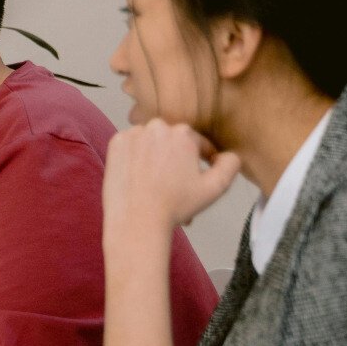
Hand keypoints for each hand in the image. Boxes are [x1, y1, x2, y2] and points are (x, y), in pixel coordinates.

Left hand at [102, 120, 241, 236]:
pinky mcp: (116, 143)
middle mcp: (157, 126)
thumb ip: (230, 165)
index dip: (201, 161)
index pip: (198, 144)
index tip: (196, 177)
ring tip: (158, 181)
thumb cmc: (176, 205)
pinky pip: (132, 146)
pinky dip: (136, 156)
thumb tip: (229, 154)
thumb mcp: (215, 187)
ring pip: (152, 142)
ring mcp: (133, 133)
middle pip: (174, 142)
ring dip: (157, 155)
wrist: (137, 219)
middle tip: (176, 184)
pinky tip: (140, 175)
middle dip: (177, 159)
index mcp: (183, 133)